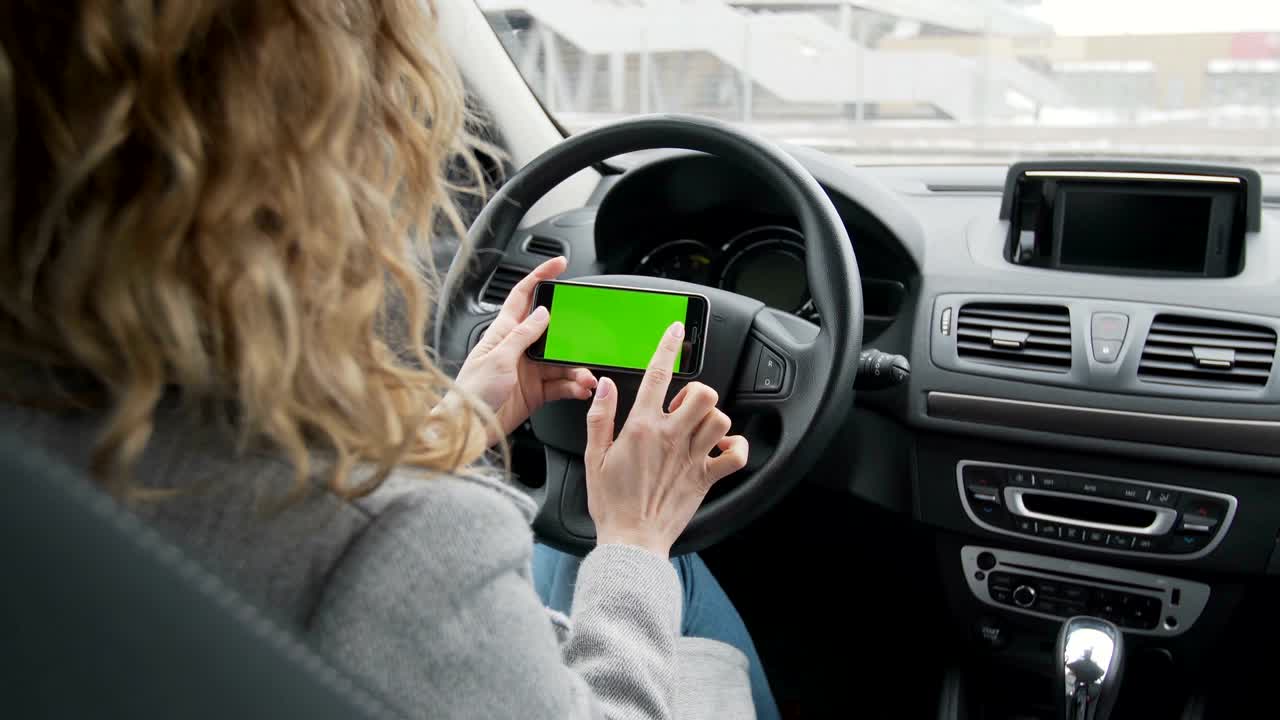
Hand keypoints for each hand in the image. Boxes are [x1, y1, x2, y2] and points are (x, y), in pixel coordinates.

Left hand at [452, 257, 596, 444]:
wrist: (467, 430)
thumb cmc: (471, 393)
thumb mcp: (499, 359)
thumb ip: (522, 335)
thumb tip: (542, 313)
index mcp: (503, 332)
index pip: (523, 296)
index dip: (541, 277)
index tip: (559, 265)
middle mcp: (517, 349)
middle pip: (552, 332)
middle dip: (573, 335)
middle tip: (589, 339)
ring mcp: (528, 370)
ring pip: (561, 361)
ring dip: (577, 368)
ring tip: (586, 377)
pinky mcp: (535, 391)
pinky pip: (561, 384)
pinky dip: (573, 386)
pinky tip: (581, 389)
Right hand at [583, 321, 749, 557]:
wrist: (631, 541)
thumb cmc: (611, 503)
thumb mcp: (593, 456)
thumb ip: (601, 416)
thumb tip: (606, 386)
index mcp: (642, 427)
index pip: (659, 374)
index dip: (669, 345)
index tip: (676, 330)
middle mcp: (671, 437)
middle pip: (702, 393)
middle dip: (696, 392)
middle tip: (682, 407)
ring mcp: (692, 457)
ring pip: (719, 418)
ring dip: (712, 418)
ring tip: (697, 428)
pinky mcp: (706, 478)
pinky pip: (736, 455)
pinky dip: (735, 448)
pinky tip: (721, 449)